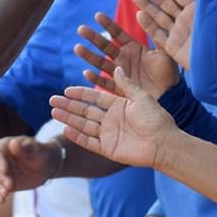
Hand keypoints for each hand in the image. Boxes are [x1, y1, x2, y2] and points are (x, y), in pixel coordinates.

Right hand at [0, 135, 64, 203]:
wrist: (47, 166)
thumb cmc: (42, 154)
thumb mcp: (37, 151)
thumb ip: (25, 148)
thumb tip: (13, 143)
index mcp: (5, 146)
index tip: (5, 171)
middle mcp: (0, 158)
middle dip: (1, 178)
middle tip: (10, 185)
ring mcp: (1, 171)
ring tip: (6, 194)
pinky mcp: (3, 182)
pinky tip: (1, 201)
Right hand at [50, 68, 174, 168]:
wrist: (164, 143)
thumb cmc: (156, 119)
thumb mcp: (141, 97)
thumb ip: (126, 84)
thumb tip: (116, 67)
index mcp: (119, 105)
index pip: (94, 97)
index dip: (80, 93)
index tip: (66, 90)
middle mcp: (111, 119)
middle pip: (85, 111)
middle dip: (68, 105)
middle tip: (52, 100)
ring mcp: (109, 134)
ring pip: (83, 125)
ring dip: (68, 118)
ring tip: (53, 111)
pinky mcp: (108, 149)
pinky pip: (89, 142)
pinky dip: (77, 136)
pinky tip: (66, 129)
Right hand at [75, 11, 178, 98]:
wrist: (171, 98)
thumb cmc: (169, 74)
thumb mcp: (164, 52)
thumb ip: (155, 34)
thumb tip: (144, 12)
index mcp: (133, 48)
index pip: (117, 34)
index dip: (108, 25)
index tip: (97, 15)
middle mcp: (124, 59)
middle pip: (105, 46)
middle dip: (93, 38)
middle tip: (81, 29)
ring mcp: (120, 74)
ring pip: (101, 63)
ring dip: (89, 56)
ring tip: (77, 48)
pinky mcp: (119, 88)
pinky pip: (105, 83)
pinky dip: (95, 79)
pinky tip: (86, 73)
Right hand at [133, 0, 195, 70]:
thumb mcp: (213, 13)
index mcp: (198, 11)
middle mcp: (187, 21)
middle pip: (166, 3)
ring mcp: (179, 34)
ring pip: (159, 17)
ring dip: (146, 5)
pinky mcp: (173, 48)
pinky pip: (158, 35)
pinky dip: (148, 25)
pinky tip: (139, 14)